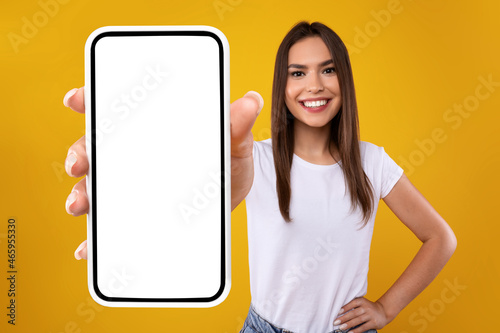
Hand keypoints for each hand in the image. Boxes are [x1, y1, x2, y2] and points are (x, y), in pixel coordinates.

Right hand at [63, 88, 262, 259]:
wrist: (232, 196)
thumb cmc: (228, 161)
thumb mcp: (234, 144)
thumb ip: (237, 126)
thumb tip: (252, 101)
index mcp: (151, 127)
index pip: (115, 108)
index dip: (92, 100)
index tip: (77, 99)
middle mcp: (132, 153)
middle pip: (95, 148)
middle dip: (80, 152)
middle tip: (80, 164)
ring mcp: (129, 184)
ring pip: (95, 186)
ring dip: (82, 194)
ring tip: (80, 206)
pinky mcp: (132, 213)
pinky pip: (108, 225)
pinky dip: (93, 239)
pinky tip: (87, 248)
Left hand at [333, 297, 388, 332]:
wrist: (383, 312)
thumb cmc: (368, 308)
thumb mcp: (362, 303)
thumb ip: (353, 305)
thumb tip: (339, 311)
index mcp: (362, 301)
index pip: (352, 303)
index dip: (344, 308)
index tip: (337, 312)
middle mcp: (366, 307)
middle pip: (354, 313)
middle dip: (344, 318)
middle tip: (336, 322)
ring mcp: (371, 315)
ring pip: (358, 320)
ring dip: (349, 324)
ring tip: (341, 328)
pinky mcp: (374, 323)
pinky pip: (364, 327)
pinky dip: (356, 330)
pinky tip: (350, 332)